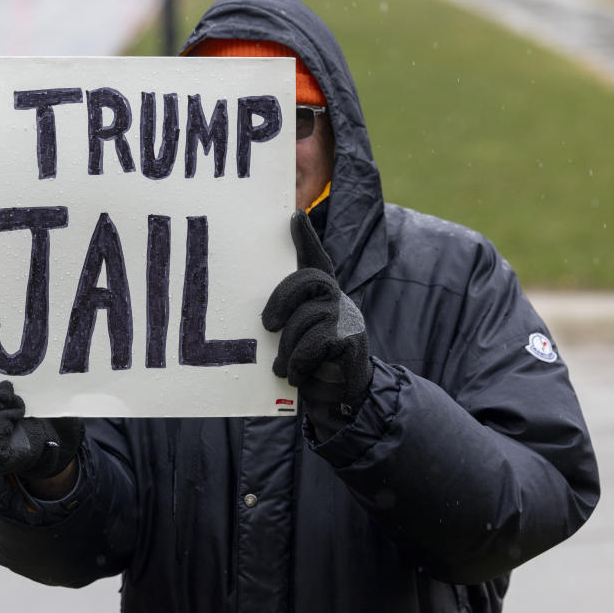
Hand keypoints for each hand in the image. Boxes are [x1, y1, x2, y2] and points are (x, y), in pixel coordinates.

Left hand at [261, 212, 372, 439]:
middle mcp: (336, 299)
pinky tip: (294, 375)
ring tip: (282, 367)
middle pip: (309, 280)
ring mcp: (347, 318)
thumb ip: (285, 317)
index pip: (315, 260)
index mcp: (321, 295)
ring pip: (307, 317)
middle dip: (282, 299)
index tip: (294, 215)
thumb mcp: (293, 336)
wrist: (339, 399)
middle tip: (268, 325)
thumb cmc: (309, 364)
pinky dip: (299, 361)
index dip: (306, 238)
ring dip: (288, 348)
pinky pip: (316, 342)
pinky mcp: (352, 340)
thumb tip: (261, 314)